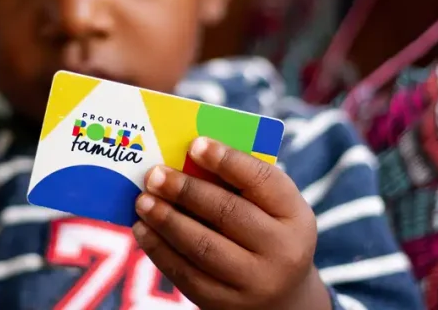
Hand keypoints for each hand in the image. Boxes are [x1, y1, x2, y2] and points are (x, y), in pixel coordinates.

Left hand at [132, 137, 330, 309]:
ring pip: (203, 246)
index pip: (262, 180)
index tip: (195, 144)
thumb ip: (238, 184)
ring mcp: (255, 283)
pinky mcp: (226, 305)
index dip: (227, 160)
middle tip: (155, 174)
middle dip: (186, 191)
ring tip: (143, 200)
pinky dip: (160, 249)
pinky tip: (143, 229)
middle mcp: (282, 251)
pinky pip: (187, 275)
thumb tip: (185, 159)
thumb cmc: (266, 233)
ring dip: (166, 220)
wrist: (282, 298)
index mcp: (295, 215)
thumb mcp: (270, 209)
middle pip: (228, 213)